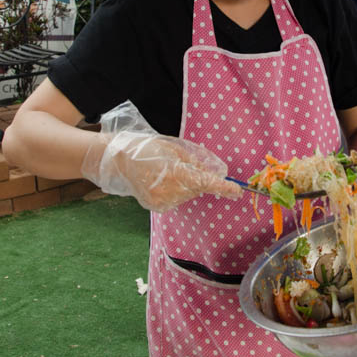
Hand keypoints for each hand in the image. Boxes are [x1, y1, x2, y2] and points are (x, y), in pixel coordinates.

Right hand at [82, 130, 241, 211]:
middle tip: (182, 166)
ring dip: (184, 186)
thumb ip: (197, 163)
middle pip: (197, 189)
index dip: (223, 187)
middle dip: (197, 179)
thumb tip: (216, 173)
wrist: (119, 160)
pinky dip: (174, 192)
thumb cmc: (148, 149)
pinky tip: (161, 182)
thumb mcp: (175, 149)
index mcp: (175, 173)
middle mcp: (169, 191)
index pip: (205, 183)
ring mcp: (162, 202)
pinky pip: (175, 200)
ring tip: (166, 173)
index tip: (237, 190)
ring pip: (186, 196)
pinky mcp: (156, 207)